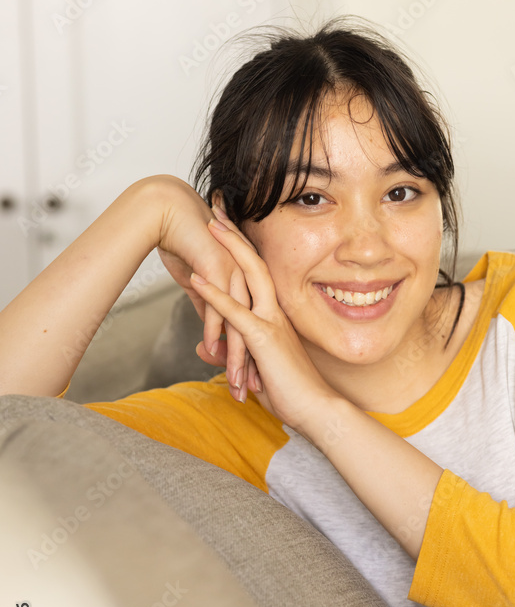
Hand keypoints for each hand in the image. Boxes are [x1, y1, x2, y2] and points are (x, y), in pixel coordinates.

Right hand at [143, 174, 255, 398]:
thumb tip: (211, 334)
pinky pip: (219, 305)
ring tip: (234, 382)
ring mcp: (235, 274)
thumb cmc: (183, 244)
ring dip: (237, 355)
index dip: (253, 358)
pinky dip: (215, 329)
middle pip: (254, 331)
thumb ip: (208, 308)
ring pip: (240, 324)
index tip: (253, 385)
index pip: (253, 330)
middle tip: (251, 393)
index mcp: (246, 284)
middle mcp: (246, 281)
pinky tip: (210, 351)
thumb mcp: (198, 285)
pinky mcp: (219, 268)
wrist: (170, 212)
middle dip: (253, 364)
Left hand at [189, 218, 336, 434]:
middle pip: (254, 262)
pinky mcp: (263, 340)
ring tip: (209, 224)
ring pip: (247, 277)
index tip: (226, 225)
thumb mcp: (254, 369)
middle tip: (218, 207)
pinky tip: (197, 278)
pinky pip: (236, 312)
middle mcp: (275, 313)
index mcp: (275, 316)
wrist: (318, 411)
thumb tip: (205, 347)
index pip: (257, 274)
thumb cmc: (292, 394)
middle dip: (235, 234)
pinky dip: (215, 294)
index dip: (241, 248)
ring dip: (226, 250)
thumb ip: (229, 354)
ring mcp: (270, 323)